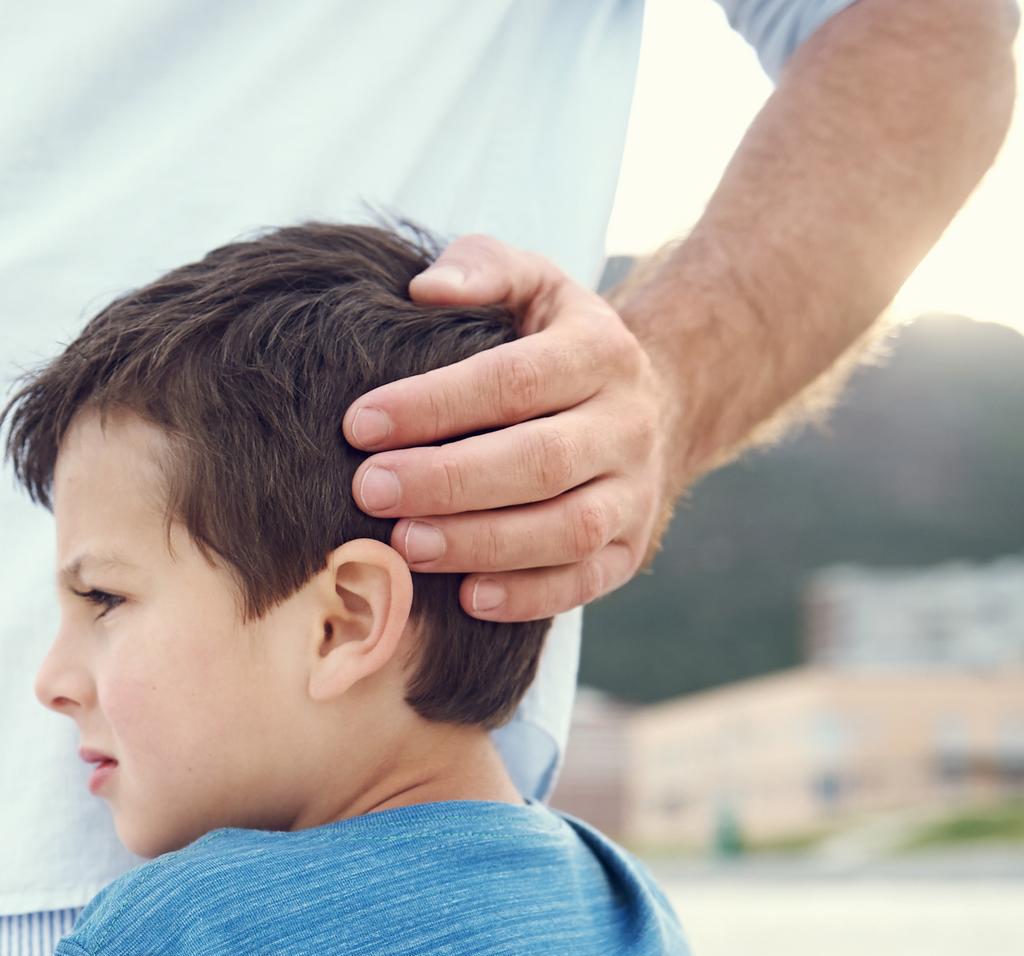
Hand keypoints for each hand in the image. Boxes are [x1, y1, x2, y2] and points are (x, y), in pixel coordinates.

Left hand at [342, 235, 672, 621]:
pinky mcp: (631, 550)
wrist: (656, 406)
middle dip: (448, 480)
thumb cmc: (559, 344)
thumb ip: (482, 268)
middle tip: (371, 490)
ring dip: (482, 542)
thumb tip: (426, 289)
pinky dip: (528, 596)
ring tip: (406, 545)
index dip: (434, 404)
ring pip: (567, 529)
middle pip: (540, 460)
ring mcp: (636, 493)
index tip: (359, 424)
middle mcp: (627, 424)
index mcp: (600, 352)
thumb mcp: (534, 284)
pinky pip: (585, 581)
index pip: (514, 380)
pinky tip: (468, 598)